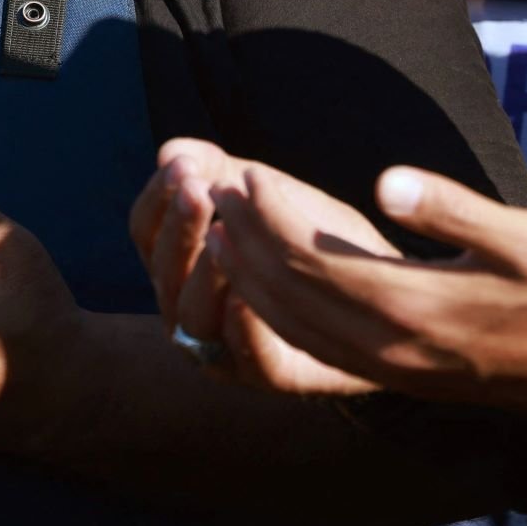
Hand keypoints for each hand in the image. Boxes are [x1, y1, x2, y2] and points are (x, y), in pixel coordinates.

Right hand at [131, 140, 383, 397]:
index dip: (158, 197)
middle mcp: (188, 306)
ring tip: (225, 234)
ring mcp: (222, 347)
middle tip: (202, 191)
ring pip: (191, 315)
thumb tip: (168, 150)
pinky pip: (245, 357)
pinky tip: (250, 293)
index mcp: (180, 262)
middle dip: (180, 227)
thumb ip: (219, 169)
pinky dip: (243, 328)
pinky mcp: (267, 375)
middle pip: (161, 268)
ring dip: (204, 273)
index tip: (182, 165)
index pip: (145, 228)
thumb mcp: (265, 196)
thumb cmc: (310, 243)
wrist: (380, 296)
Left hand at [171, 147, 526, 420]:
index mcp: (411, 306)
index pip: (310, 259)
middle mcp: (387, 346)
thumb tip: (386, 179)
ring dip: (251, 280)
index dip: (268, 216)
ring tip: (223, 234)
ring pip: (295, 326)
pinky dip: (279, 316)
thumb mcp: (520, 236)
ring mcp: (389, 369)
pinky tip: (264, 291)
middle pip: (288, 293)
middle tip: (215, 194)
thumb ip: (450, 208)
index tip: (243, 175)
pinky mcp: (396, 378)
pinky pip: (317, 349)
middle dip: (245, 241)